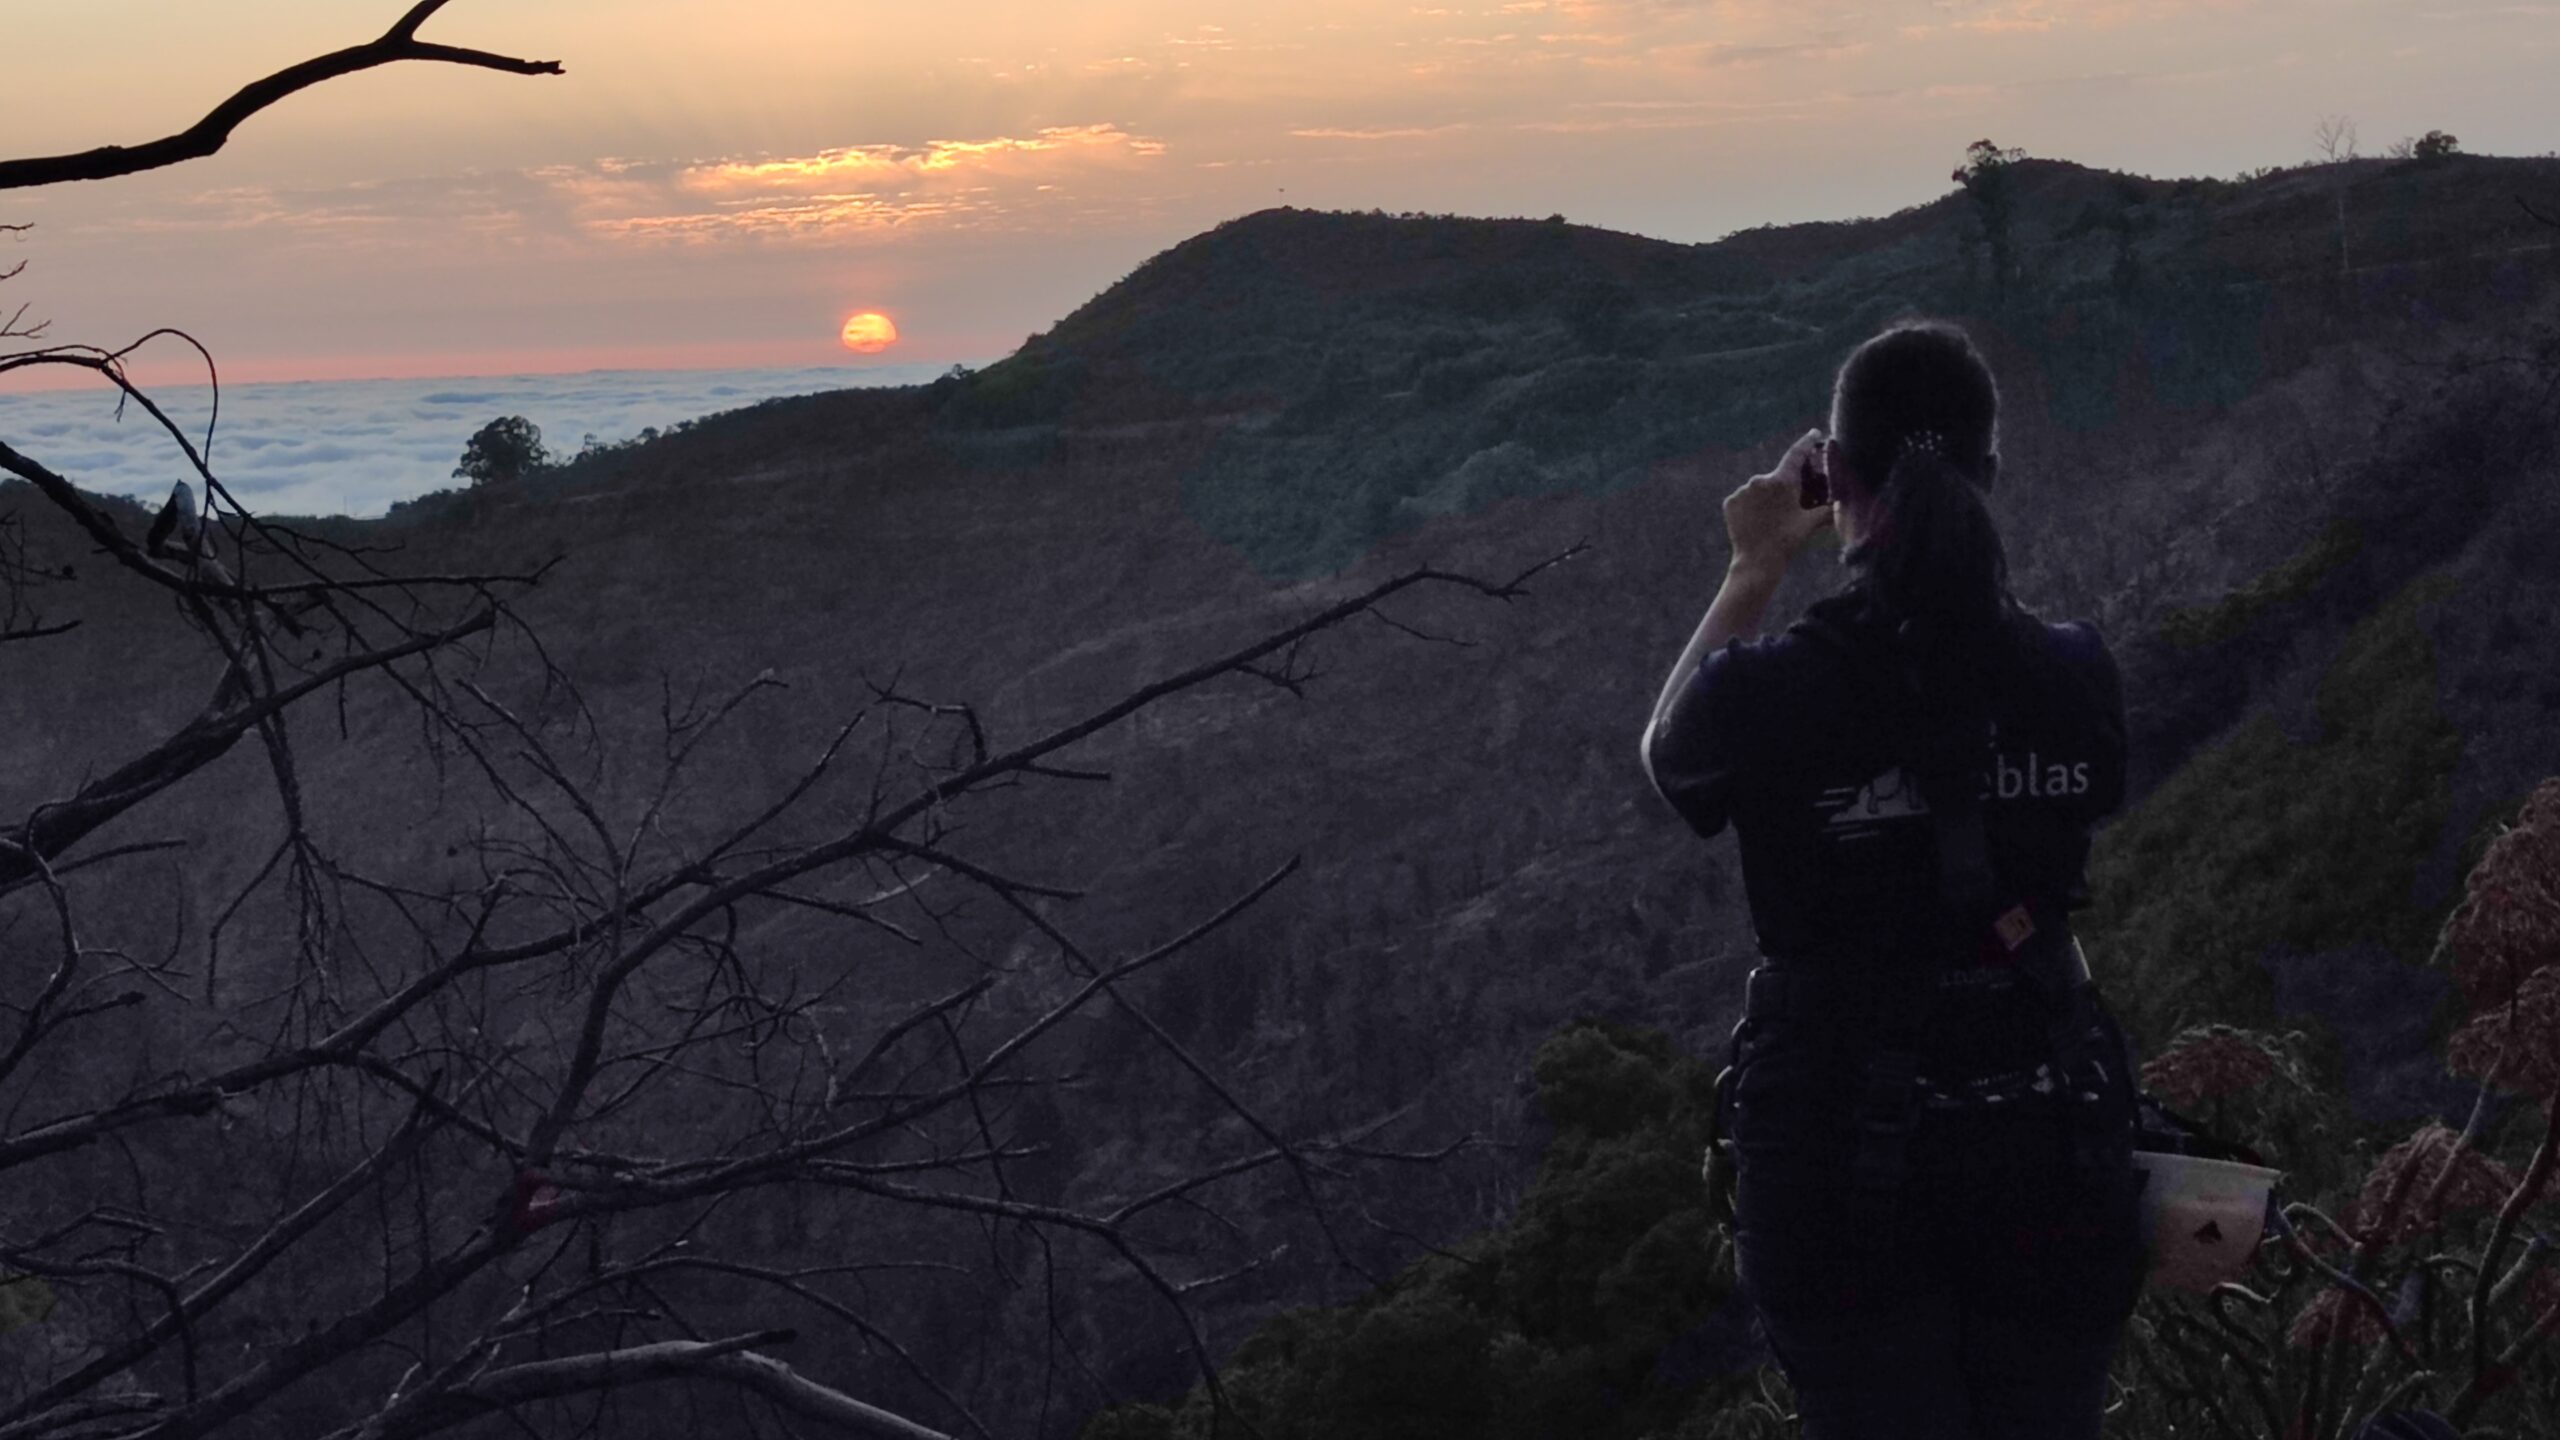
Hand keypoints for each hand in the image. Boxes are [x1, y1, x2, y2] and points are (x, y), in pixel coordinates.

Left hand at [1723, 428, 1833, 574]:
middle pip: (1777, 477)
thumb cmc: (1787, 541)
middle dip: (1785, 487)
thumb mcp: (1811, 523)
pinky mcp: (1730, 502)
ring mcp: (1742, 491)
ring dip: (1766, 498)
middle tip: (1790, 504)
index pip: (1797, 454)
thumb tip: (1843, 505)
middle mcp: (1760, 480)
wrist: (1757, 561)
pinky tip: (1757, 521)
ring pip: (1759, 489)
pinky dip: (1751, 506)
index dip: (1807, 443)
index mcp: (1782, 481)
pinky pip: (1744, 499)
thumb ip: (1828, 510)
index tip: (1813, 434)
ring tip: (1772, 520)